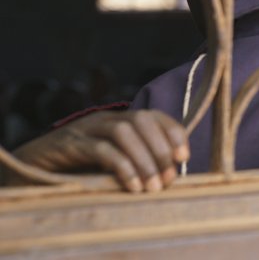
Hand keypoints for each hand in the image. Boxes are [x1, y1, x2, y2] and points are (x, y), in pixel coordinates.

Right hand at [8, 110, 188, 192]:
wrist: (31, 166)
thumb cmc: (76, 168)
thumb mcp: (110, 163)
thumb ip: (135, 163)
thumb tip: (168, 178)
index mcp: (118, 120)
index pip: (154, 115)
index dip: (173, 132)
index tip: (184, 156)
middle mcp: (105, 118)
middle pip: (142, 119)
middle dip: (160, 148)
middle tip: (168, 178)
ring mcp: (86, 128)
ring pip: (124, 131)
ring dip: (144, 159)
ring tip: (153, 186)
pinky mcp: (70, 144)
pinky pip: (101, 149)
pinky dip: (122, 166)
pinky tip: (132, 186)